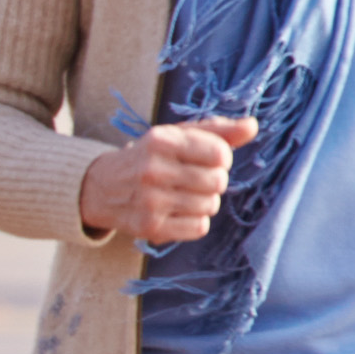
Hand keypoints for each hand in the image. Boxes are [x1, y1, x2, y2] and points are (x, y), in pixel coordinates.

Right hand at [79, 115, 255, 245]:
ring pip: (210, 206)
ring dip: (205, 201)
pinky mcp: (149, 227)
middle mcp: (152, 170)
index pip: (220, 154)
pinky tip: (179, 211)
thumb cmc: (150, 157)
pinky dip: (196, 220)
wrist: (102, 188)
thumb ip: (217, 131)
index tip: (206, 159)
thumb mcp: (177, 135)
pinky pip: (199, 227)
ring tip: (185, 195)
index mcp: (161, 141)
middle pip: (217, 182)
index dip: (220, 158)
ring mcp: (149, 201)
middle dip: (213, 180)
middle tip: (194, 178)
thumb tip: (252, 126)